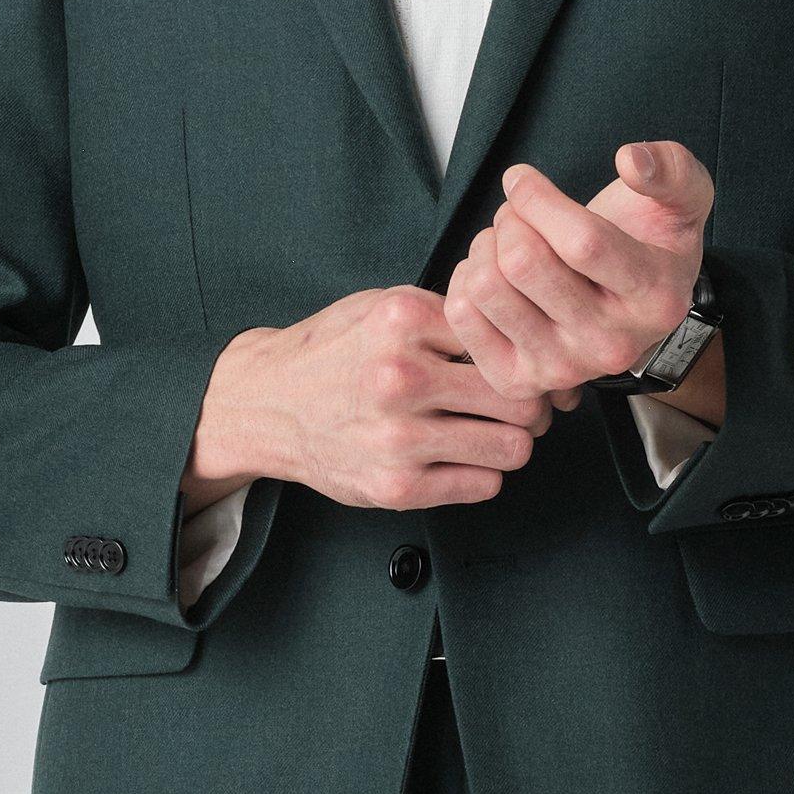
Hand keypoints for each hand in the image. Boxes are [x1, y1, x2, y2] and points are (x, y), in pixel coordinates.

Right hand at [188, 286, 555, 512]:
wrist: (266, 404)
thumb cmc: (333, 353)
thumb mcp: (384, 306)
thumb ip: (449, 315)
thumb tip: (527, 338)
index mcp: (402, 320)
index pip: (506, 339)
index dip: (520, 354)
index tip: (517, 367)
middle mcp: (400, 377)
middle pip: (519, 399)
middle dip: (527, 404)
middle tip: (517, 406)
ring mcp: (397, 437)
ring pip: (512, 447)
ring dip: (510, 442)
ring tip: (489, 432)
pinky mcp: (396, 487)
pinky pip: (484, 485)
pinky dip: (482, 473)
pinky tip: (460, 457)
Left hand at [446, 138, 711, 408]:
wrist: (626, 310)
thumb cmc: (649, 244)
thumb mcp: (684, 200)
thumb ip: (672, 170)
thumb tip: (630, 161)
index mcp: (655, 300)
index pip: (581, 242)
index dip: (536, 198)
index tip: (520, 178)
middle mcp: (612, 345)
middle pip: (523, 262)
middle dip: (510, 218)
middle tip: (518, 214)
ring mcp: (564, 369)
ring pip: (487, 287)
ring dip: (486, 246)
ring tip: (506, 242)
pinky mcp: (520, 380)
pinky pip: (462, 316)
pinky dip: (465, 279)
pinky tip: (493, 273)